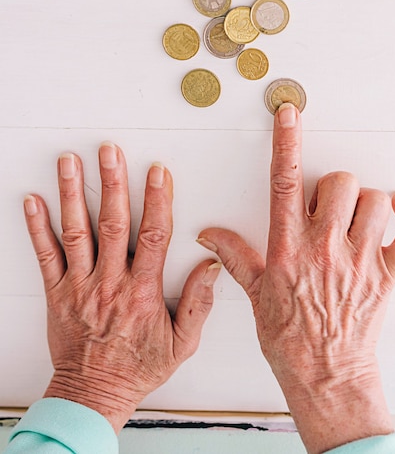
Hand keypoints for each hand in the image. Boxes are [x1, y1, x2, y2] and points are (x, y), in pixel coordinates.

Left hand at [23, 143, 219, 432]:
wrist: (93, 393)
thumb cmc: (137, 368)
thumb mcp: (182, 344)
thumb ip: (199, 304)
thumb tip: (210, 266)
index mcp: (142, 292)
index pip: (154, 235)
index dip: (157, 200)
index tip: (157, 173)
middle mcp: (110, 282)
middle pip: (112, 223)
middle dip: (112, 182)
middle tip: (109, 151)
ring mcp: (80, 285)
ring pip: (76, 231)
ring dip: (72, 194)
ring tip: (69, 163)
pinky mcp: (56, 292)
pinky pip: (45, 255)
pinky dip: (37, 227)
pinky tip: (33, 201)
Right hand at [198, 103, 394, 452]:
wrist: (325, 375)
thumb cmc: (289, 337)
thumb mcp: (254, 293)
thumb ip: (233, 255)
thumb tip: (208, 235)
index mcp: (288, 247)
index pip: (285, 181)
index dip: (287, 142)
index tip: (289, 114)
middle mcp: (325, 247)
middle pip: (339, 183)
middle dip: (333, 187)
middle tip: (327, 207)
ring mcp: (360, 260)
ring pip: (375, 201)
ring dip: (366, 203)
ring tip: (356, 219)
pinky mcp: (388, 274)